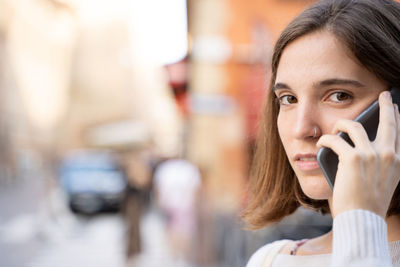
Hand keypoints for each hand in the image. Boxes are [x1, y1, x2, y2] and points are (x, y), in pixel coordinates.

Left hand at [317, 91, 399, 217]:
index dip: (396, 117)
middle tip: (384, 94)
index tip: (395, 106)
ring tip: (335, 129)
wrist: (361, 218)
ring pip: (354, 126)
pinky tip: (321, 143)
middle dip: (386, 104)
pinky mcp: (352, 158)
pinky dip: (325, 140)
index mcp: (399, 161)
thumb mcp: (384, 181)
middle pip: (389, 121)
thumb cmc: (368, 202)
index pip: (399, 132)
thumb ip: (382, 163)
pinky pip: (334, 139)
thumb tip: (368, 145)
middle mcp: (389, 155)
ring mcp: (372, 155)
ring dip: (341, 124)